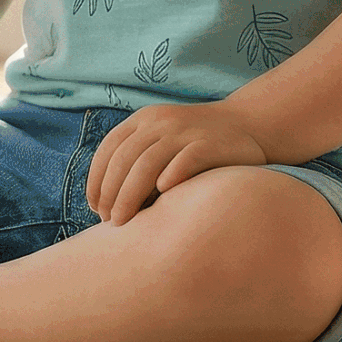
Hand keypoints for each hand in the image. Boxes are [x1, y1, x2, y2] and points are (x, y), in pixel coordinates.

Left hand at [85, 99, 270, 225]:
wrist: (247, 125)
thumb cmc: (197, 145)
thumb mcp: (162, 142)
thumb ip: (137, 160)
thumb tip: (105, 202)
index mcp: (143, 120)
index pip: (109, 149)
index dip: (97, 179)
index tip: (94, 207)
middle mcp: (161, 121)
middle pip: (124, 160)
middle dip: (111, 193)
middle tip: (108, 221)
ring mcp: (185, 131)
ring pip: (147, 163)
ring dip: (129, 195)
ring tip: (124, 220)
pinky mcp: (210, 143)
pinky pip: (186, 160)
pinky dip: (170, 177)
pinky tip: (161, 196)